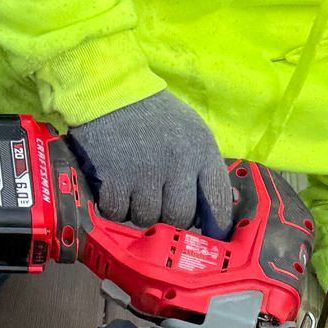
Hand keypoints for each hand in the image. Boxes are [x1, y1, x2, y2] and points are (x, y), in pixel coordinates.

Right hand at [70, 89, 235, 231]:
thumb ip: (203, 170)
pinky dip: (114, 206)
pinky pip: (117, 213)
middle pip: (181, 218)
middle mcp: (177, 164)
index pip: (218, 202)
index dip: (217, 226)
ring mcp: (144, 172)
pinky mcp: (113, 178)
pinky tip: (114, 187)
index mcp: (202, 152)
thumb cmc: (154, 116)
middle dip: (170, 217)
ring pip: (147, 219)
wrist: (109, 90)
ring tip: (134, 188)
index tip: (211, 237)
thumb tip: (211, 216)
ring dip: (139, 211)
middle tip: (158, 200)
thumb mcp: (191, 133)